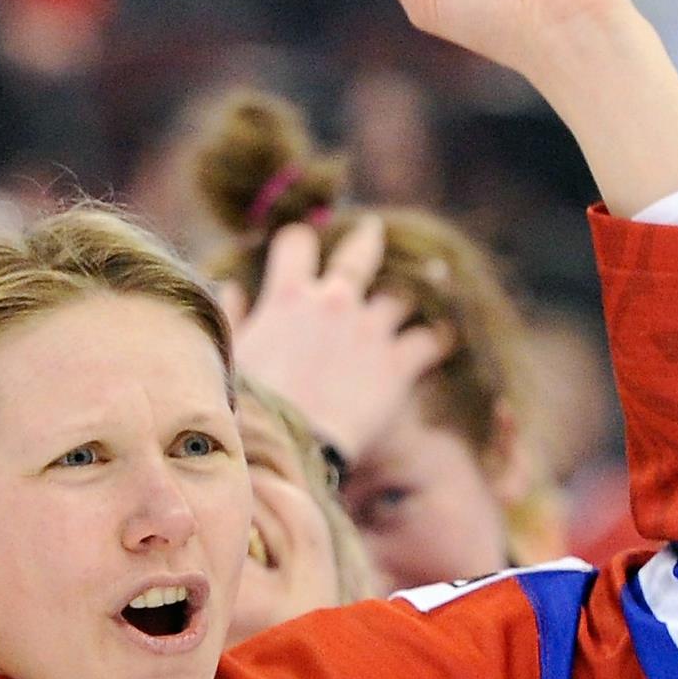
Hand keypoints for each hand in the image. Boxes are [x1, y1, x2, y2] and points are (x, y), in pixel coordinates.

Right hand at [224, 215, 451, 458]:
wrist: (285, 447)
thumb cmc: (249, 405)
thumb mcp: (233, 354)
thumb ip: (237, 315)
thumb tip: (235, 287)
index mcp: (290, 296)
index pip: (299, 243)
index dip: (302, 242)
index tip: (305, 246)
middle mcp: (334, 302)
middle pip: (360, 254)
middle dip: (367, 239)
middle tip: (373, 231)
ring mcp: (370, 331)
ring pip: (404, 293)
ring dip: (415, 288)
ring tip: (428, 283)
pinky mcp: (397, 365)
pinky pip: (431, 341)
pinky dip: (440, 337)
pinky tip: (445, 337)